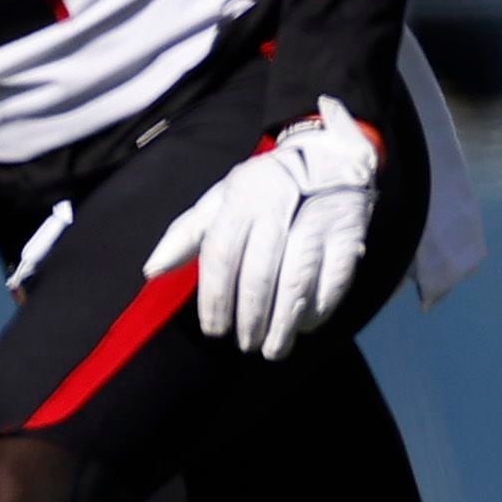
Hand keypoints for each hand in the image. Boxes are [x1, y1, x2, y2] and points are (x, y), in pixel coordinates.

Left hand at [143, 98, 381, 360]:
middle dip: (251, 316)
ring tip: (275, 348)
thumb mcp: (222, 197)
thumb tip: (151, 270)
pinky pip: (336, 277)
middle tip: (246, 345)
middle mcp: (279, 209)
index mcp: (242, 201)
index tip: (214, 330)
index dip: (215, 297)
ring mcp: (318, 220)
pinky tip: (307, 324)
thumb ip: (187, 232)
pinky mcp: (350, 232)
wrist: (330, 154)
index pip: (222, 254)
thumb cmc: (266, 185)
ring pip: (299, 279)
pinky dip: (321, 307)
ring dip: (285, 321)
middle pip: (261, 272)